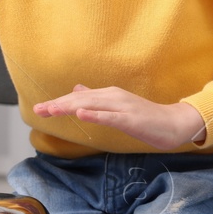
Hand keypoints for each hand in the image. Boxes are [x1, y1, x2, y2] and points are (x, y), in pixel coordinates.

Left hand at [32, 84, 206, 148]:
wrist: (174, 123)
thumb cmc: (146, 118)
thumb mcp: (118, 107)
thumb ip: (97, 99)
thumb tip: (77, 90)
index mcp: (109, 95)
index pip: (79, 98)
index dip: (59, 102)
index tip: (39, 109)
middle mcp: (114, 96)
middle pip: (81, 100)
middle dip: (58, 104)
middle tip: (38, 110)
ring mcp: (123, 107)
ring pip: (92, 105)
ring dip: (70, 107)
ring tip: (52, 110)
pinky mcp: (132, 119)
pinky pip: (110, 116)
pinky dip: (95, 114)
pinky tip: (81, 115)